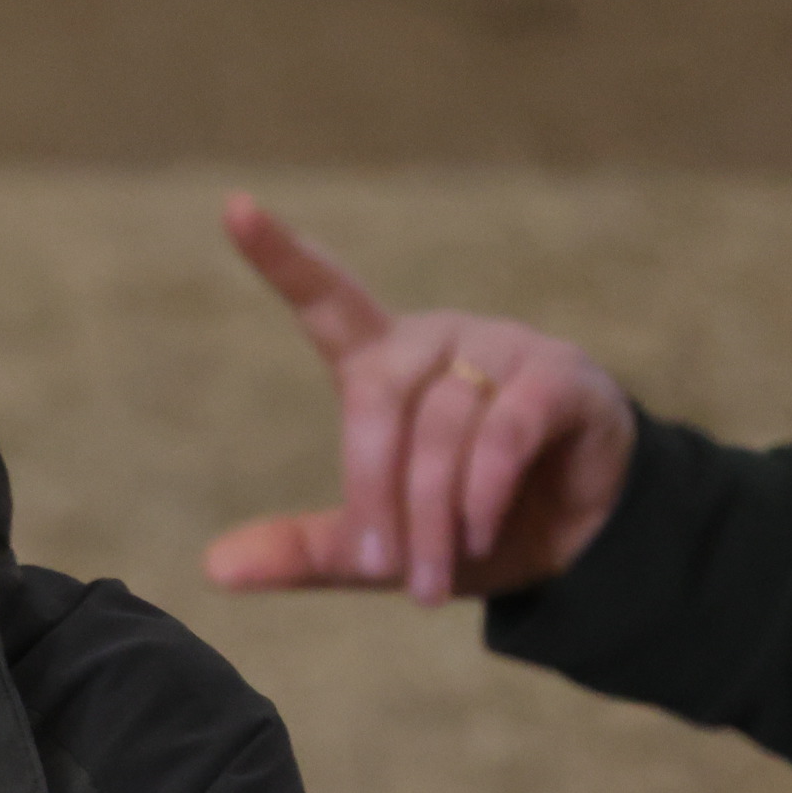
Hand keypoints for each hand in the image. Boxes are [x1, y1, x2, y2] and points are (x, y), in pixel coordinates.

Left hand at [205, 192, 639, 603]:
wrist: (577, 549)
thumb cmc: (467, 530)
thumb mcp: (377, 553)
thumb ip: (304, 552)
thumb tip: (214, 568)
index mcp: (385, 363)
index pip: (327, 298)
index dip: (282, 257)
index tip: (235, 209)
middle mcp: (440, 339)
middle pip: (380, 396)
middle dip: (375, 490)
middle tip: (383, 567)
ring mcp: (504, 348)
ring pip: (445, 425)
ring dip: (434, 514)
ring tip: (433, 583)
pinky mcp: (562, 377)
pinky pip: (507, 427)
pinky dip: (485, 490)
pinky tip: (479, 532)